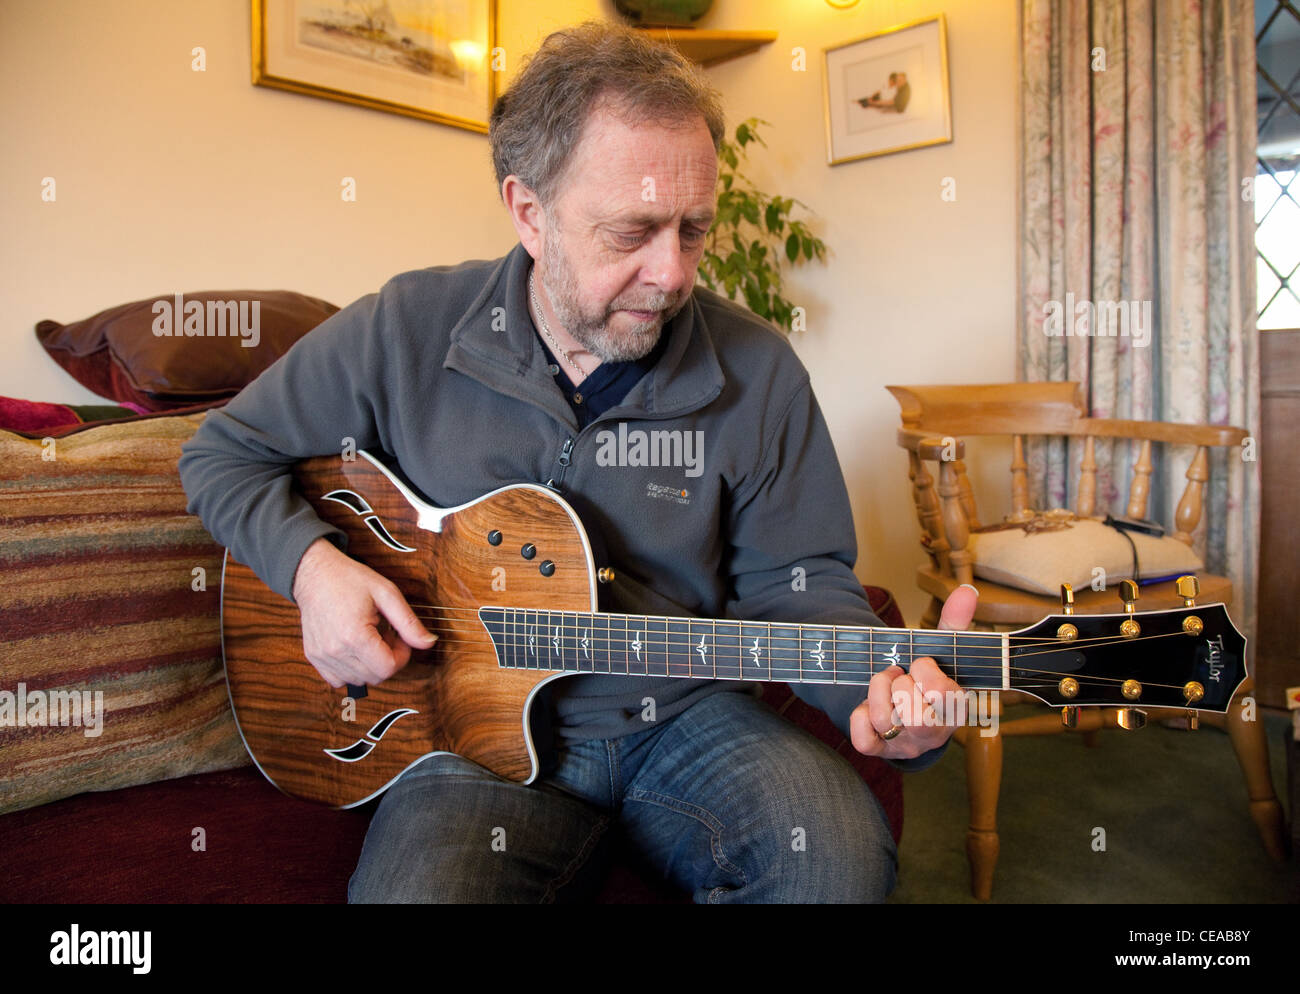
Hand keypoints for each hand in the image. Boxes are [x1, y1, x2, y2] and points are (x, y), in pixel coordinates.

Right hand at [291, 537, 436, 688]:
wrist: (314, 574)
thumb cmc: (349, 579)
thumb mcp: (387, 594)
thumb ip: (409, 623)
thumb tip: (429, 643)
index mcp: (354, 636)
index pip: (388, 668)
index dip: (402, 655)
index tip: (399, 637)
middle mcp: (335, 651)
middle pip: (375, 677)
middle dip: (388, 659)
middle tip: (385, 634)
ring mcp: (322, 657)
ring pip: (359, 680)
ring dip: (370, 665)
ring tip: (369, 638)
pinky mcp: (314, 658)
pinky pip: (339, 680)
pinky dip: (351, 670)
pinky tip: (354, 649)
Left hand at [849, 585, 978, 759]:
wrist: (911, 707)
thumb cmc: (929, 675)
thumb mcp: (943, 650)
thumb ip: (954, 621)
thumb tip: (967, 590)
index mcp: (957, 707)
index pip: (944, 696)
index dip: (926, 673)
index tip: (920, 663)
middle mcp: (935, 733)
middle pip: (916, 716)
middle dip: (901, 685)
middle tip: (900, 673)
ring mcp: (907, 744)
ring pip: (885, 721)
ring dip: (877, 691)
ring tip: (885, 682)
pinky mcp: (881, 749)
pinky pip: (864, 740)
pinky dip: (859, 718)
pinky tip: (867, 705)